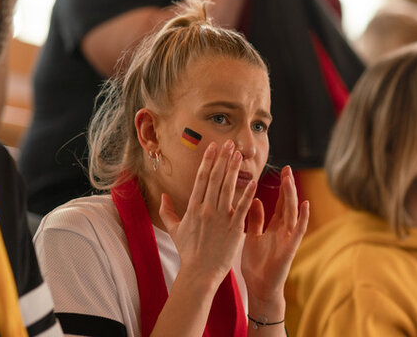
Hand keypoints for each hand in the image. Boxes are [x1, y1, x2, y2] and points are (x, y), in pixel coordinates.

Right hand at [158, 141, 257, 285]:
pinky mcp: (234, 228)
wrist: (200, 273)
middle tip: (228, 143)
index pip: (202, 179)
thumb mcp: (175, 230)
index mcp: (194, 208)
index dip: (208, 161)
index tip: (213, 147)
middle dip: (222, 159)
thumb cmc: (189, 253)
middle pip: (215, 178)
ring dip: (234, 170)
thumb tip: (163, 197)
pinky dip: (248, 194)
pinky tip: (253, 181)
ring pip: (228, 188)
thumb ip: (168, 212)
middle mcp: (207, 209)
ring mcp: (221, 218)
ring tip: (239, 154)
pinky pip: (242, 207)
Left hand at [241, 166, 308, 305]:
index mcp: (274, 227)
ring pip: (292, 213)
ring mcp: (288, 238)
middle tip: (287, 169)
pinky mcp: (290, 248)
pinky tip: (306, 205)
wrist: (259, 288)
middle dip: (288, 186)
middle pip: (287, 204)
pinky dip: (303, 218)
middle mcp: (283, 230)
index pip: (279, 203)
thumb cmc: (256, 265)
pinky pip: (298, 231)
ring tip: (291, 179)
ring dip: (292, 196)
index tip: (281, 171)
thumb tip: (255, 200)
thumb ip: (255, 220)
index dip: (281, 188)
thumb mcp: (252, 237)